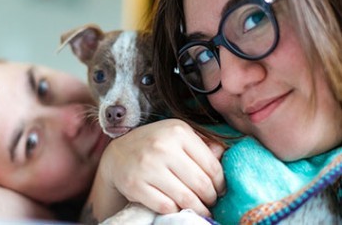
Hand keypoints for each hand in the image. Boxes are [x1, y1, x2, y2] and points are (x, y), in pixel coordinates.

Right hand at [98, 119, 224, 216]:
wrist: (118, 155)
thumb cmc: (154, 144)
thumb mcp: (177, 134)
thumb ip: (202, 142)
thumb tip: (223, 154)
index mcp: (177, 131)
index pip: (211, 165)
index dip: (220, 183)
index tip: (219, 189)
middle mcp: (162, 146)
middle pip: (201, 184)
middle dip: (210, 198)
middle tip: (210, 201)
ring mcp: (147, 166)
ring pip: (186, 198)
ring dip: (197, 208)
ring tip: (199, 208)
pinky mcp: (135, 185)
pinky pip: (166, 206)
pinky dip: (176, 210)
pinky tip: (178, 207)